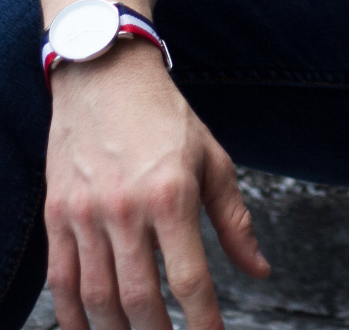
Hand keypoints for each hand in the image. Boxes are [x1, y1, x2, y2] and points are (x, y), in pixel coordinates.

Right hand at [45, 38, 269, 329]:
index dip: (204, 321)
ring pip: (98, 298)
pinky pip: (61, 280)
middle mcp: (126, 209)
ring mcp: (86, 214)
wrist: (105, 75)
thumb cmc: (165, 117)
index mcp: (172, 194)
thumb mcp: (212, 159)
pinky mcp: (57, 214)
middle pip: (140, 298)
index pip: (190, 278)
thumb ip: (234, 220)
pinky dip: (71, 317)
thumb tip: (260, 270)